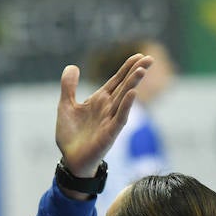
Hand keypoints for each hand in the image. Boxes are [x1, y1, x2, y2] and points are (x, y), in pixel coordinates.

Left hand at [55, 52, 152, 178]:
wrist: (70, 159)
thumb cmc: (71, 135)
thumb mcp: (65, 106)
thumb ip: (69, 87)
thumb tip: (73, 66)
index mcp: (100, 100)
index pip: (116, 81)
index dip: (127, 68)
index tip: (139, 55)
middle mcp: (108, 108)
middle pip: (125, 86)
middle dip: (136, 72)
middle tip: (150, 58)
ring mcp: (110, 120)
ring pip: (124, 99)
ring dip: (133, 84)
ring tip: (142, 70)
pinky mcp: (110, 133)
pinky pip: (120, 117)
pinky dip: (126, 105)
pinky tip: (133, 94)